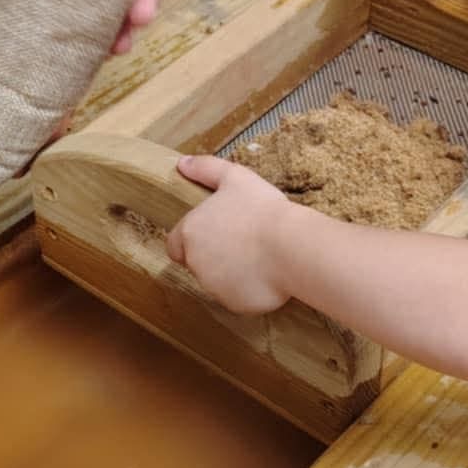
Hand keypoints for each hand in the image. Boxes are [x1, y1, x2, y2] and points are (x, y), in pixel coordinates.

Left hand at [168, 155, 296, 312]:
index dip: (192, 239)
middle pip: (197, 263)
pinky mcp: (234, 304)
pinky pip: (237, 297)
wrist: (291, 246)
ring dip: (230, 272)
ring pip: (217, 282)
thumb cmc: (263, 209)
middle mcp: (195, 264)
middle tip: (242, 241)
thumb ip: (205, 168)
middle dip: (214, 255)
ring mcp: (214, 288)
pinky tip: (267, 273)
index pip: (175, 245)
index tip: (216, 232)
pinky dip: (247, 289)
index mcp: (189, 233)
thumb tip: (182, 163)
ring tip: (258, 257)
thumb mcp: (235, 177)